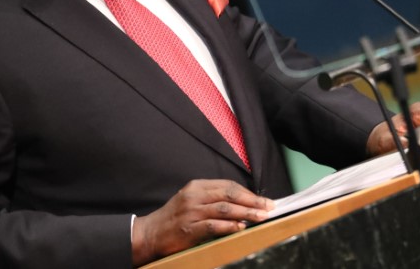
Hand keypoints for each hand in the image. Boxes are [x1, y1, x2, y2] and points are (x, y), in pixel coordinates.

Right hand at [131, 179, 273, 264]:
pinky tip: (241, 228)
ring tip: (261, 217)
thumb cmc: (175, 218)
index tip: (263, 200)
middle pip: (230, 194)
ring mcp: (191, 211)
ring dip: (246, 213)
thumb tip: (242, 204)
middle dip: (253, 201)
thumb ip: (213, 199)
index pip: (228, 185)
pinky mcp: (189, 228)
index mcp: (197, 186)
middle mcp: (195, 195)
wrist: (150, 233)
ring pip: (225, 208)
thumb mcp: (192, 200)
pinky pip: (214, 225)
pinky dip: (229, 226)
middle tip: (269, 207)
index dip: (248, 193)